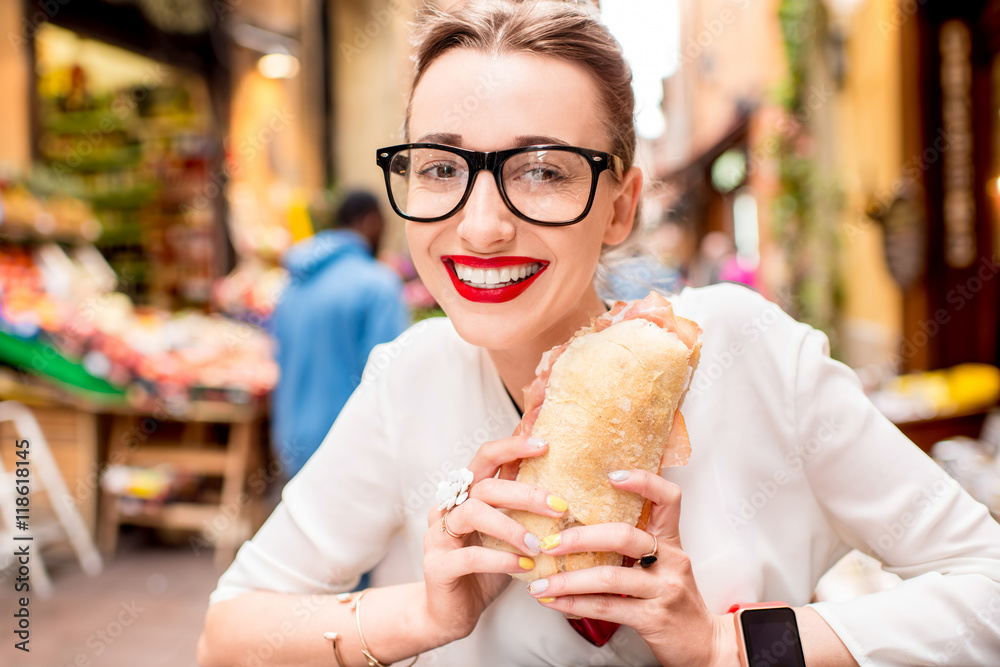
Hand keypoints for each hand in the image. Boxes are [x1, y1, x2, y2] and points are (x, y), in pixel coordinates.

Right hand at [421, 435, 567, 642]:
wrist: (450, 613)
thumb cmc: (485, 569)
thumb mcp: (507, 534)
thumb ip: (522, 509)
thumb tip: (565, 486)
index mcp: (467, 494)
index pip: (486, 457)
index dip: (512, 446)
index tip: (545, 444)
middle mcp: (448, 507)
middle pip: (485, 484)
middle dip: (525, 492)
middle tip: (560, 506)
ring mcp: (438, 535)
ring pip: (474, 513)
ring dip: (512, 526)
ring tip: (541, 545)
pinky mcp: (437, 565)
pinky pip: (470, 556)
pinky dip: (501, 558)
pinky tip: (525, 566)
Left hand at [525, 469, 735, 666]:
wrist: (705, 645)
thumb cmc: (673, 601)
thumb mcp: (662, 566)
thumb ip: (634, 546)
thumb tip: (580, 526)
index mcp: (671, 541)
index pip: (668, 498)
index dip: (643, 481)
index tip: (611, 474)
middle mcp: (671, 560)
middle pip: (624, 535)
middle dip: (580, 537)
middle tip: (548, 543)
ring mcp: (663, 589)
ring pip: (609, 576)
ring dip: (568, 579)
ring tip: (540, 583)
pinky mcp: (654, 618)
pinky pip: (607, 606)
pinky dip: (574, 604)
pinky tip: (554, 602)